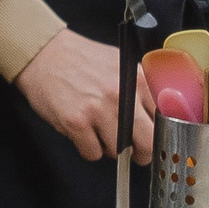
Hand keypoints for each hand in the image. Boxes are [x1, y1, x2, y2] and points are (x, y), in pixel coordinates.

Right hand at [14, 28, 150, 161]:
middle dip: (141, 152)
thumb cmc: (81, 61)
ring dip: (109, 147)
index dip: (157, 132)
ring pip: (119, 151)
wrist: (45, 54)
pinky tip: (82, 131)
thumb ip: (141, 88)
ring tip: (97, 129)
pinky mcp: (76, 122)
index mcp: (137, 80)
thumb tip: (160, 113)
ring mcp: (98, 110)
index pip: (164, 119)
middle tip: (133, 149)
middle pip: (147, 143)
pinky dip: (87, 147)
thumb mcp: (121, 65)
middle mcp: (121, 95)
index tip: (151, 136)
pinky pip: (92, 153)